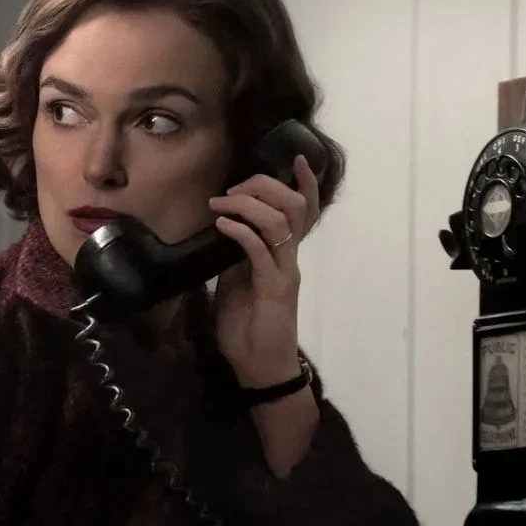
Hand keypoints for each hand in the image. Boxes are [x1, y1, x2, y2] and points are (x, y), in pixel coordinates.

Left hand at [207, 153, 319, 386]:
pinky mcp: (275, 289)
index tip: (294, 157)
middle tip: (232, 190)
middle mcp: (290, 258)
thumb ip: (236, 256)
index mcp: (283, 255)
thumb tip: (222, 230)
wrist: (259, 368)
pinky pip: (261, 251)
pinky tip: (223, 226)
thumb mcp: (236, 283)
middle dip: (264, 186)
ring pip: (281, 223)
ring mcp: (285, 272)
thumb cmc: (248, 328)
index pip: (302, 212)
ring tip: (222, 205)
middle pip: (293, 206)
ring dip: (248, 205)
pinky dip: (241, 232)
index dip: (304, 183)